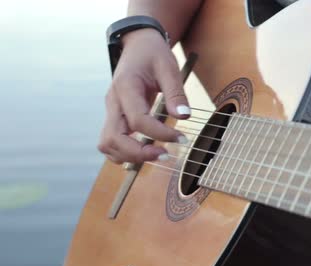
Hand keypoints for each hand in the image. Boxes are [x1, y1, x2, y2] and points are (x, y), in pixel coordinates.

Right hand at [98, 28, 190, 163]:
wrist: (137, 45)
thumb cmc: (153, 54)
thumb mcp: (168, 67)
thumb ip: (176, 93)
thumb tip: (184, 117)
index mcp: (126, 88)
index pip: (137, 120)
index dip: (159, 133)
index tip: (181, 138)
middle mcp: (113, 102)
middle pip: (113, 138)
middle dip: (138, 153)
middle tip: (165, 155)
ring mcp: (111, 110)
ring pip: (107, 144)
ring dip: (130, 156)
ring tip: (157, 154)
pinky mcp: (114, 116)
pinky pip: (112, 141)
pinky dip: (125, 153)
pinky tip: (146, 152)